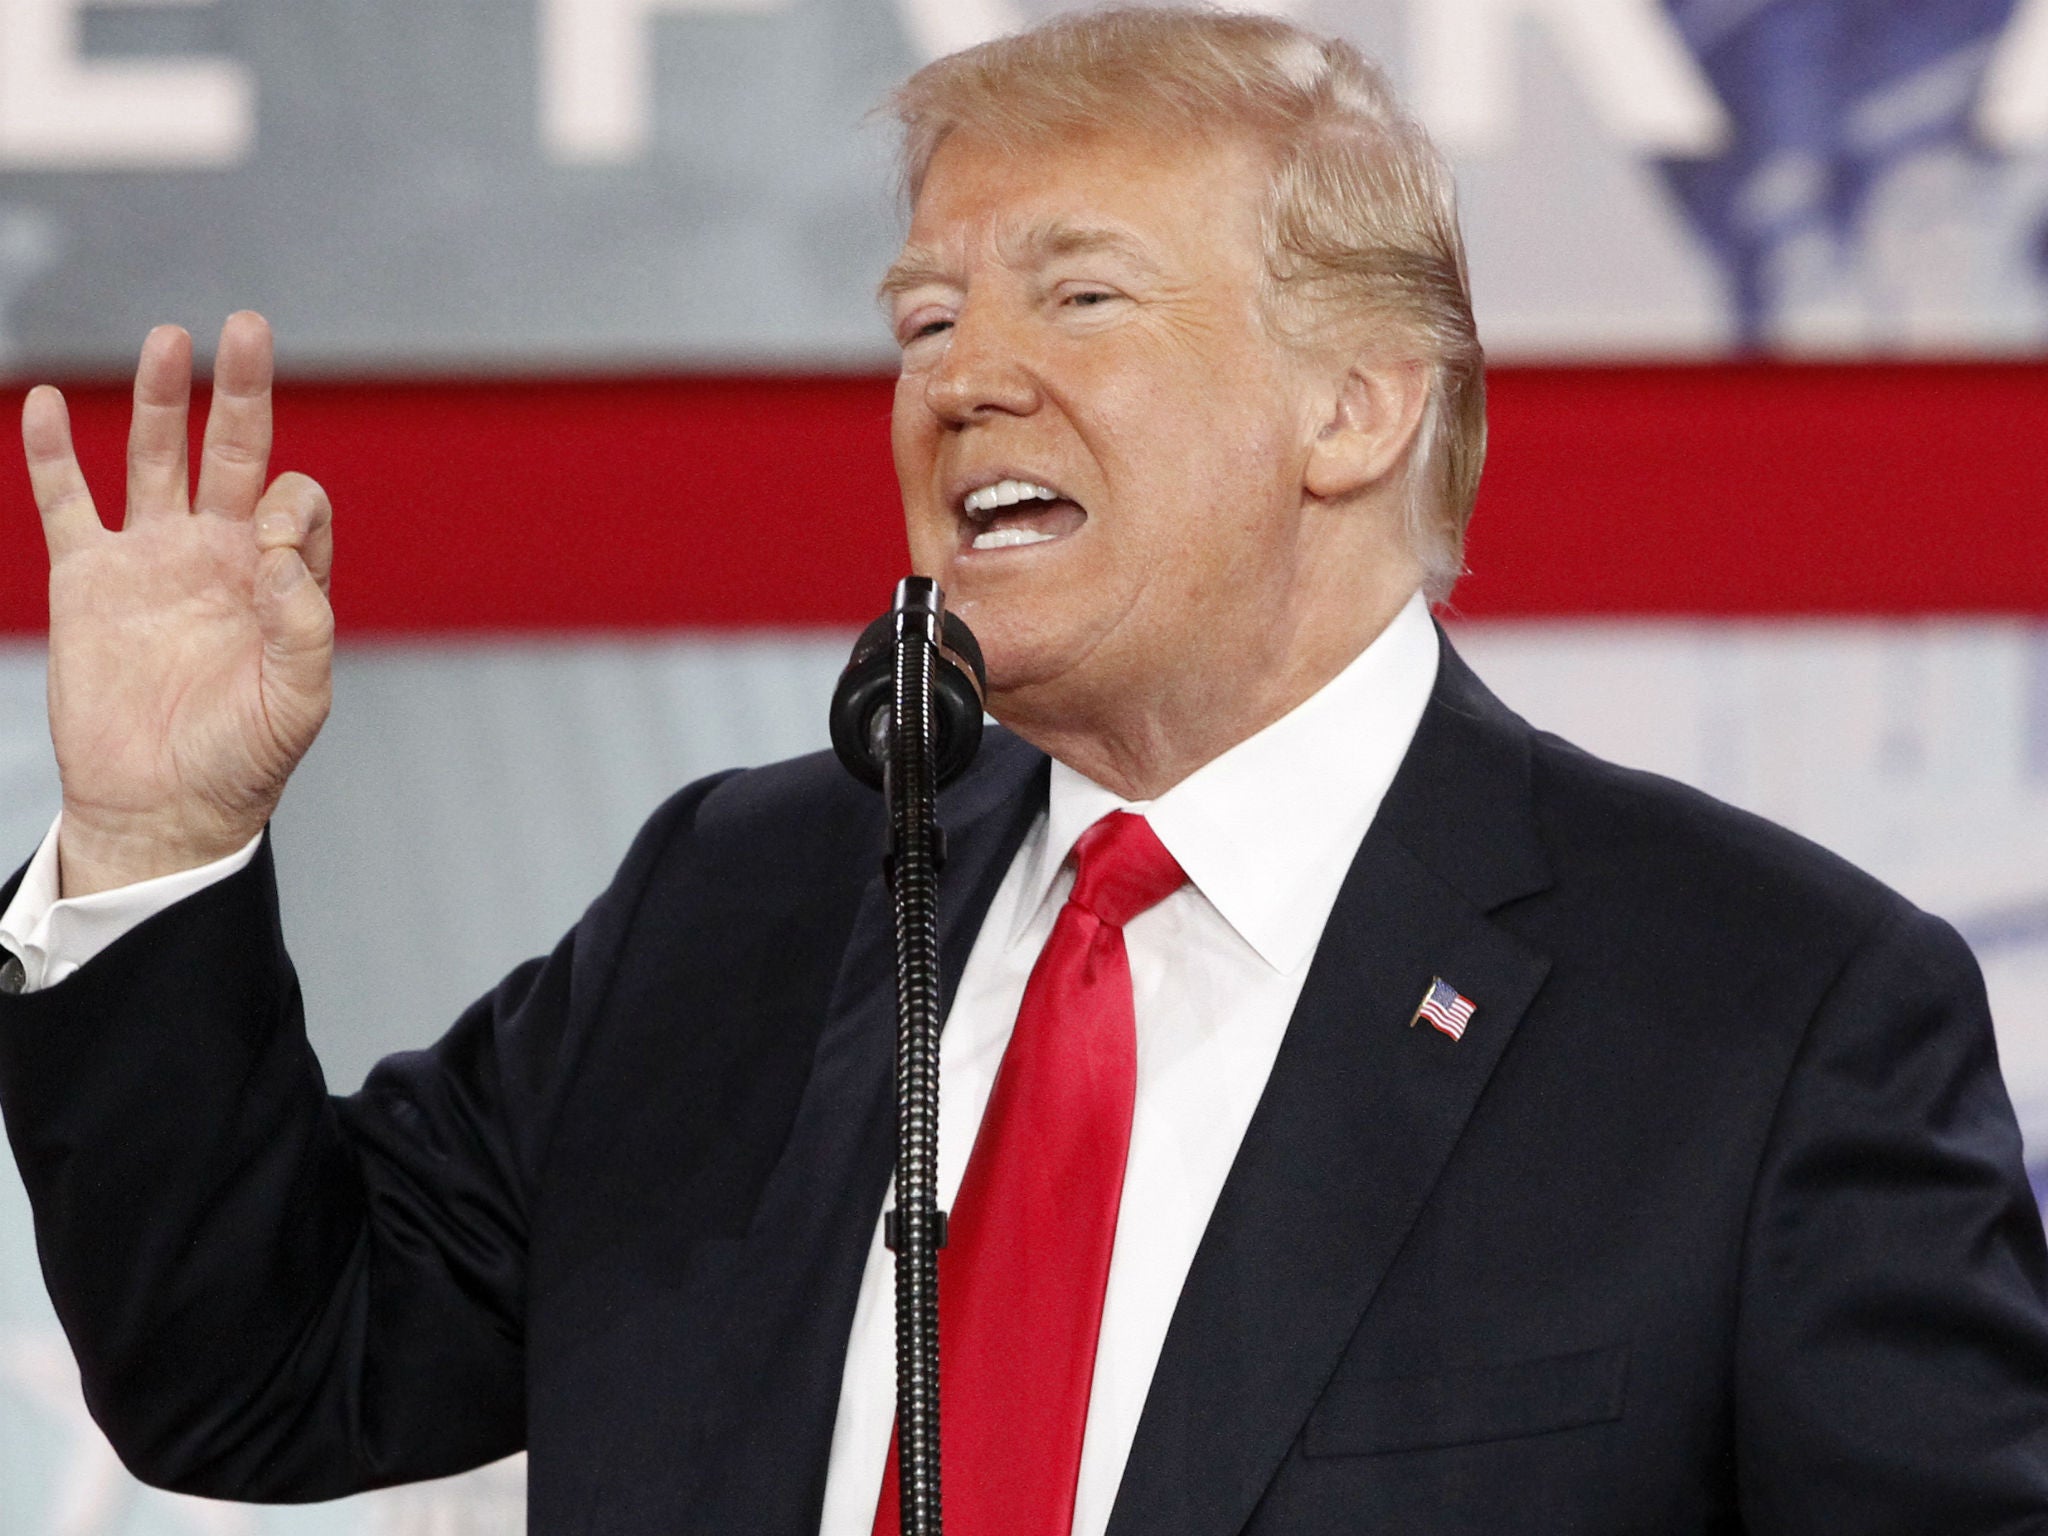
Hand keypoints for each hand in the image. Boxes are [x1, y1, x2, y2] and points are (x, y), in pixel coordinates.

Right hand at [26, 312, 333, 896]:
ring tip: (171, 338)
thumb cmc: (242, 760)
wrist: (161, 806)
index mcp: (280, 580)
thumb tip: (280, 553)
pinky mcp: (89, 579)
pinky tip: (53, 400)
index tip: (264, 546)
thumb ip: (306, 628)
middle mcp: (220, 555)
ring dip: (163, 399)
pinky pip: (69, 501)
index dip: (286, 506)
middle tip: (247, 327)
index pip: (293, 504)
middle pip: (234, 452)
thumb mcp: (298, 703)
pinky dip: (56, 452)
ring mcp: (153, 559)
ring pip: (157, 458)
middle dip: (242, 391)